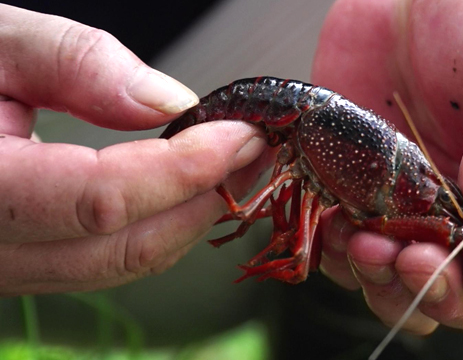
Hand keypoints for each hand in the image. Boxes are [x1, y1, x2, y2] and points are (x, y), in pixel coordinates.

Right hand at [0, 5, 266, 295]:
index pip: (100, 198)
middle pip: (114, 249)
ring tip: (224, 171)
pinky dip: (147, 231)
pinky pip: (91, 262)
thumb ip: (74, 63)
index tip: (240, 135)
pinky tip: (176, 194)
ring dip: (180, 222)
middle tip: (249, 155)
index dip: (184, 169)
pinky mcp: (8, 260)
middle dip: (197, 202)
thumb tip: (167, 102)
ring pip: (108, 266)